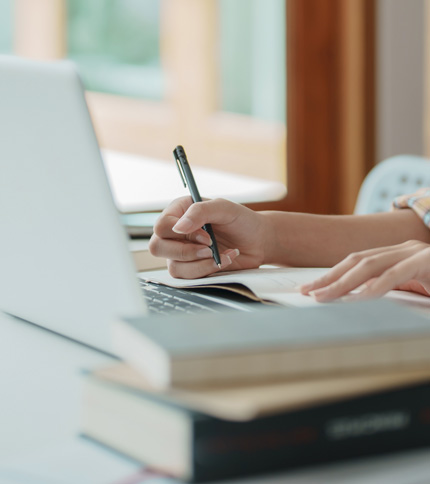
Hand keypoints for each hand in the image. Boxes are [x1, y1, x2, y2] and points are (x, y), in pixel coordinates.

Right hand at [149, 197, 268, 277]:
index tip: (206, 235)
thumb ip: (200, 212)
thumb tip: (178, 227)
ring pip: (173, 266)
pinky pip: (186, 278)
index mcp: (179, 212)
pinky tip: (222, 261)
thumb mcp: (224, 208)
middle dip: (186, 251)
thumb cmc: (241, 221)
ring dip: (200, 263)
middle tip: (210, 248)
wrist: (258, 241)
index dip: (180, 233)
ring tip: (220, 255)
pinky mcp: (191, 268)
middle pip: (158, 247)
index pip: (161, 225)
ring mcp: (181, 252)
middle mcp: (176, 232)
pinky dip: (206, 271)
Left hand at [300, 240, 429, 301]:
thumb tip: (358, 299)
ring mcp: (415, 253)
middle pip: (356, 262)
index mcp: (396, 255)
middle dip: (328, 278)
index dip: (331, 275)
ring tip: (322, 296)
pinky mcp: (427, 261)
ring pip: (370, 265)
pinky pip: (395, 274)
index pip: (356, 263)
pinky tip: (357, 298)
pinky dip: (374, 287)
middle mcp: (403, 250)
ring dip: (343, 282)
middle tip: (306, 292)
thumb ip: (389, 291)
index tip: (310, 288)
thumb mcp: (413, 290)